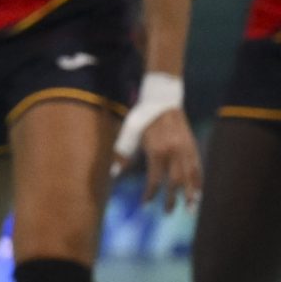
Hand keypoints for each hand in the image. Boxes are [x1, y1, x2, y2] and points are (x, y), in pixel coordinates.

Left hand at [116, 86, 202, 210]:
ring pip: (190, 177)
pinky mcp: (193, 147)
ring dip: (190, 194)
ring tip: (190, 209)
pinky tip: (198, 192)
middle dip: (172, 199)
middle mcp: (174, 153)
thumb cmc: (143, 116)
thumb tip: (113, 173)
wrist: (163, 100)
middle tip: (168, 212)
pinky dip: (198, 182)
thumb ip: (123, 152)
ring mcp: (186, 150)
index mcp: (157, 150)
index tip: (146, 204)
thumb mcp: (129, 132)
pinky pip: (198, 168)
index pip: (155, 179)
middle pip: (175, 182)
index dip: (151, 193)